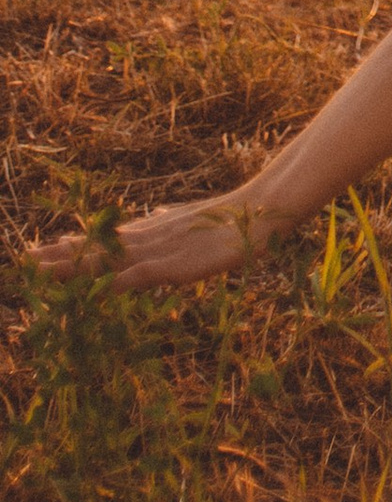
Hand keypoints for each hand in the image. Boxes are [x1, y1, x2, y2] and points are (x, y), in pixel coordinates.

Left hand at [27, 196, 267, 289]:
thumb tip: (150, 215)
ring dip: (75, 266)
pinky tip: (98, 289)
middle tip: (23, 260)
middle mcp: (148, 240)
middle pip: (96, 250)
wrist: (259, 211)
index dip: (71, 246)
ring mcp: (160, 251)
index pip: (103, 240)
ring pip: (109, 261)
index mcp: (150, 233)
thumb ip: (166, 221)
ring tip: (43, 270)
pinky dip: (118, 281)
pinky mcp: (178, 264)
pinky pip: (142, 275)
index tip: (39, 249)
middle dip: (60, 257)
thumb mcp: (189, 221)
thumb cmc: (229, 220)